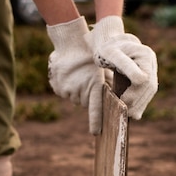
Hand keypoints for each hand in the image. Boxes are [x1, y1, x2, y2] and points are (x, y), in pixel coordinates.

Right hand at [47, 16, 105, 134]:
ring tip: (79, 76)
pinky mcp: (57, 87)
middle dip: (88, 96)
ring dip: (78, 91)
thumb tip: (118, 97)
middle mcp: (79, 89)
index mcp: (93, 85)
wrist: (69, 42)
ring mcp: (66, 89)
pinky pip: (65, 93)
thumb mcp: (103, 67)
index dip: (96, 121)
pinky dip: (68, 87)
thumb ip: (109, 83)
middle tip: (88, 81)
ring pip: (74, 97)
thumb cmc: (90, 54)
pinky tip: (70, 76)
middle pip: (85, 102)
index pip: (95, 108)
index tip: (96, 133)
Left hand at [87, 16, 157, 119]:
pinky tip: (134, 111)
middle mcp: (151, 60)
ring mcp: (151, 67)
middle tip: (127, 113)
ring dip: (142, 104)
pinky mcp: (147, 73)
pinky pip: (147, 90)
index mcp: (145, 55)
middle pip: (150, 86)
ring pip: (151, 90)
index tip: (123, 101)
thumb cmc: (107, 48)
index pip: (145, 79)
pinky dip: (142, 101)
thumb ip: (126, 66)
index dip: (135, 93)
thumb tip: (142, 80)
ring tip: (131, 115)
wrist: (108, 41)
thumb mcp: (112, 54)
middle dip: (139, 101)